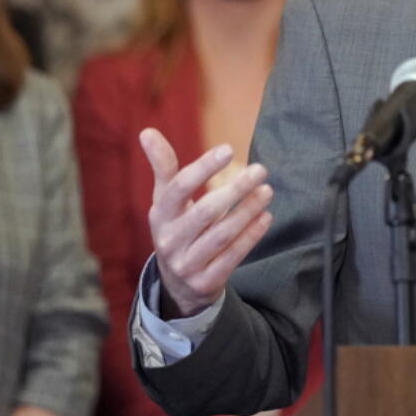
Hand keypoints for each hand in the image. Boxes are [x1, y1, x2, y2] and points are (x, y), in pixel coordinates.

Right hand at [140, 127, 273, 317]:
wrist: (178, 284)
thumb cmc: (177, 227)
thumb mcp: (166, 200)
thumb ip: (163, 166)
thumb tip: (147, 131)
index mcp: (160, 215)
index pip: (179, 188)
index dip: (203, 168)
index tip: (228, 149)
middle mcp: (169, 240)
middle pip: (205, 211)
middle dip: (235, 189)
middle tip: (260, 169)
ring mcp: (187, 264)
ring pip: (221, 235)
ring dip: (247, 211)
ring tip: (267, 191)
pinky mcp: (206, 282)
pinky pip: (232, 257)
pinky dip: (250, 236)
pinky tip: (266, 216)